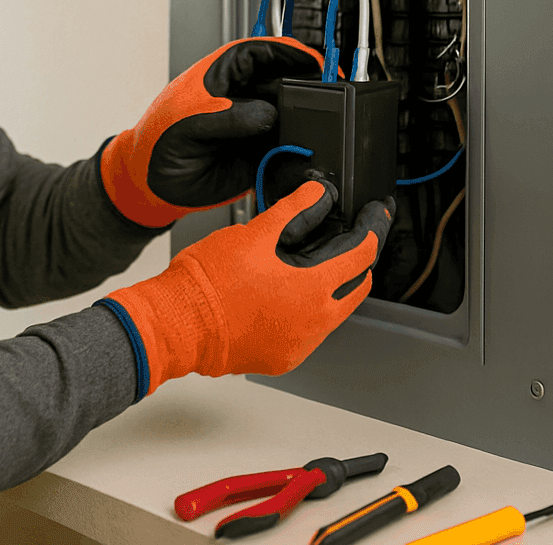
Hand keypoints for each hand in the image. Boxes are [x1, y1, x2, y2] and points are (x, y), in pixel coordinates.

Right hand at [99, 178, 392, 397]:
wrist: (178, 324)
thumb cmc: (208, 282)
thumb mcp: (255, 231)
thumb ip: (295, 209)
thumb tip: (319, 193)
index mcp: (314, 287)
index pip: (363, 253)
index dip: (373, 227)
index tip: (375, 215)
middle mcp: (315, 322)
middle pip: (356, 286)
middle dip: (357, 260)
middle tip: (345, 237)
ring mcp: (300, 344)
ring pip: (333, 311)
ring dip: (330, 286)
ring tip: (305, 264)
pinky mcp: (282, 358)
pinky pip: (308, 332)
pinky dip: (305, 310)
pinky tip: (283, 295)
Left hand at [100, 37, 323, 227]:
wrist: (151, 188)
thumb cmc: (157, 145)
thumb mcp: (186, 123)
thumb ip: (227, 117)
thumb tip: (267, 114)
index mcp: (224, 73)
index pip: (266, 51)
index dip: (295, 54)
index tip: (318, 64)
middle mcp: (246, 95)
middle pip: (289, 81)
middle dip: (310, 88)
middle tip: (330, 99)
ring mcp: (256, 124)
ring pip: (295, 114)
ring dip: (309, 121)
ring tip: (319, 129)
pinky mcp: (263, 153)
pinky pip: (290, 147)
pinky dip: (302, 149)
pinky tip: (306, 152)